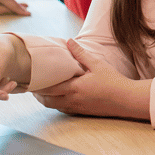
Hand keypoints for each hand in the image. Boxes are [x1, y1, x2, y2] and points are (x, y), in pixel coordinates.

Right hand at [0, 0, 30, 15]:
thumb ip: (15, 6)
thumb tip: (27, 14)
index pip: (2, 11)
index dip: (16, 10)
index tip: (28, 12)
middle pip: (0, 9)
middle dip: (12, 7)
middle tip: (26, 6)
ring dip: (8, 4)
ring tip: (21, 4)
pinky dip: (1, 0)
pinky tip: (9, 0)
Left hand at [32, 40, 150, 120]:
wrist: (126, 99)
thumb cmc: (113, 81)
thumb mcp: (97, 64)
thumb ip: (81, 54)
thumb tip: (69, 41)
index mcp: (74, 88)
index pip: (48, 88)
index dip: (37, 86)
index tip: (28, 80)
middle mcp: (72, 100)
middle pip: (48, 101)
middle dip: (38, 95)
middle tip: (31, 87)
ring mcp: (77, 108)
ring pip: (55, 106)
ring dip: (47, 100)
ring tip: (42, 92)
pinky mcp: (83, 112)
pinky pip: (64, 110)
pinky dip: (58, 104)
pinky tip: (59, 98)